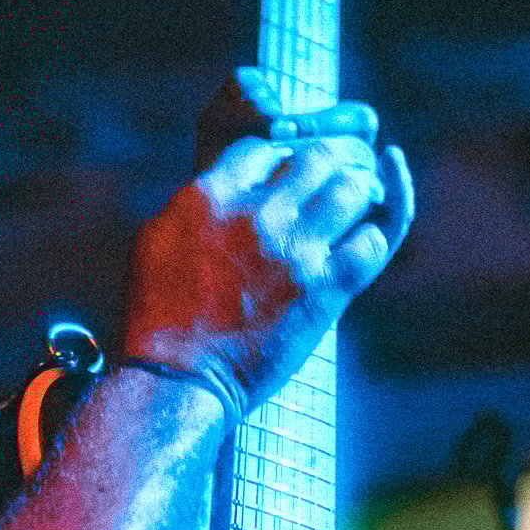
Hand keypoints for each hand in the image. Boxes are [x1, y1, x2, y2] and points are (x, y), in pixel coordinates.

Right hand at [122, 67, 413, 420]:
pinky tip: (358, 251)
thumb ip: (195, 204)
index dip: (280, 163)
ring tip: (348, 215)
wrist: (176, 381)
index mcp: (209, 195)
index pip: (267, 148)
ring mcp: (293, 250)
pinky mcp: (323, 289)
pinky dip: (369, 242)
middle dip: (326, 171)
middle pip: (317, 158)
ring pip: (353, 190)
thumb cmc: (157, 317)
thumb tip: (226, 184)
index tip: (282, 185)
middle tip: (328, 190)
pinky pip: (372, 242)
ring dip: (355, 200)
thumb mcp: (157, 239)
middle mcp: (254, 214)